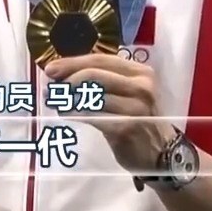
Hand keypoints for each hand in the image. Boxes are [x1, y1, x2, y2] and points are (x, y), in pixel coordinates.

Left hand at [44, 53, 173, 173]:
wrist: (160, 151)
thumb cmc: (138, 118)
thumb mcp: (128, 92)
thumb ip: (103, 79)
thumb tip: (63, 72)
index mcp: (141, 72)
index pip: (100, 59)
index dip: (73, 62)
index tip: (51, 68)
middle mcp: (141, 86)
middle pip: (94, 74)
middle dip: (67, 79)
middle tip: (51, 88)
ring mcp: (135, 107)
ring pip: (90, 96)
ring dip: (68, 99)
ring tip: (58, 102)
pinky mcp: (125, 127)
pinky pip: (91, 116)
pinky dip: (74, 113)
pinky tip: (66, 113)